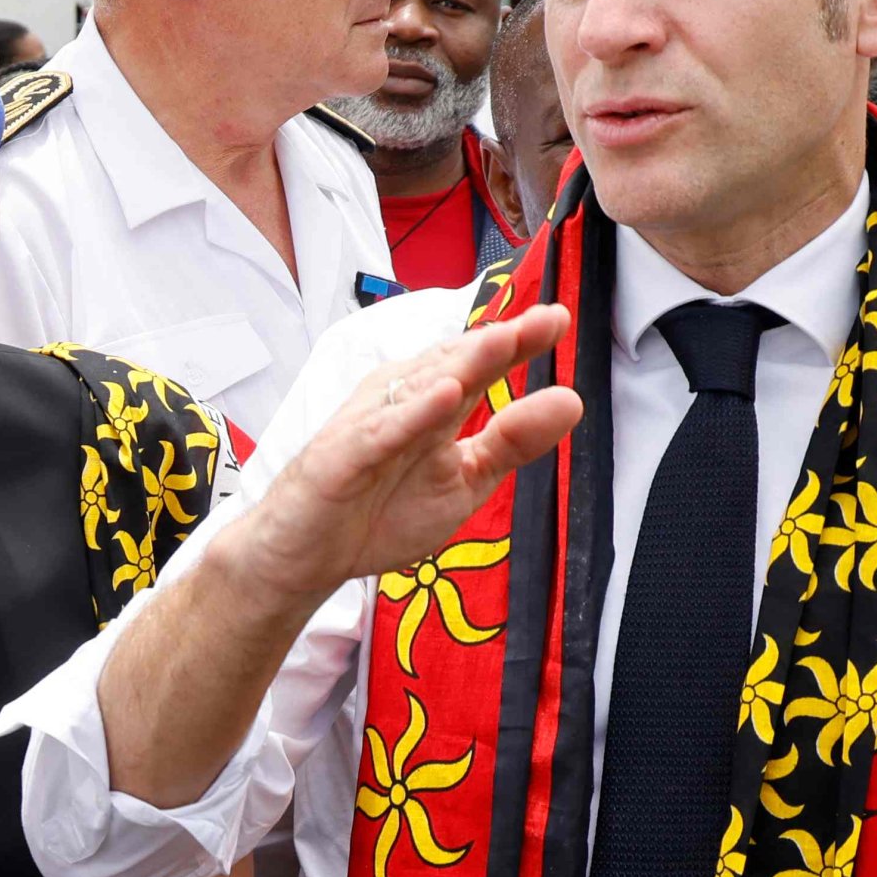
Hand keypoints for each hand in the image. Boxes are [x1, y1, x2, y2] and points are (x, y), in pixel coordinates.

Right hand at [220, 309, 583, 613]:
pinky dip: (412, 414)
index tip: (559, 319)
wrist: (305, 557)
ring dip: (462, 363)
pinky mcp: (343, 455)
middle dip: (498, 342)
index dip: (518, 342)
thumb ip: (512, 443)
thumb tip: (571, 401)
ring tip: (503, 340)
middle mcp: (401, 400)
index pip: (480, 365)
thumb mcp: (464, 481)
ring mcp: (370, 424)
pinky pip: (382, 431)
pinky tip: (445, 395)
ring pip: (420, 387)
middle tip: (544, 320)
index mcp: (433, 403)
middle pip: (454, 364)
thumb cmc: (378, 511)